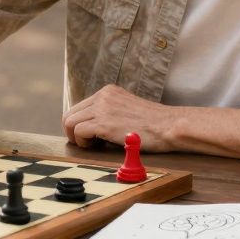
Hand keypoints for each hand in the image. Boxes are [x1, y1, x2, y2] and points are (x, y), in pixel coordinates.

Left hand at [62, 84, 183, 151]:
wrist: (169, 126)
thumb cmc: (154, 123)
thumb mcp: (128, 109)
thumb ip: (111, 112)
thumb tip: (95, 127)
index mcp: (108, 92)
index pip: (80, 107)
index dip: (79, 123)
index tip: (87, 136)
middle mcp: (103, 96)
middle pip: (70, 113)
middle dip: (72, 131)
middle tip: (84, 143)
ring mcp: (102, 109)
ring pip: (70, 122)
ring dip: (75, 137)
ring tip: (89, 145)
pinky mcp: (103, 123)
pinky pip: (78, 131)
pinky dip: (81, 142)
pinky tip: (94, 146)